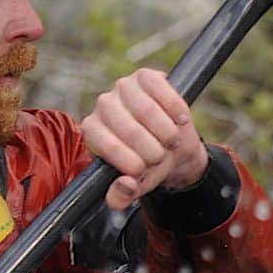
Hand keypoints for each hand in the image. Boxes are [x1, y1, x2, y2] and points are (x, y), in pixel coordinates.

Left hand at [80, 68, 208, 211]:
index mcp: (93, 131)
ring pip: (148, 111)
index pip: (108, 146)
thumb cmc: (148, 164)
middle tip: (160, 157)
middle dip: (153, 151)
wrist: (172, 145)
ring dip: (167, 133)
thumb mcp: (135, 185)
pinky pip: (163, 92)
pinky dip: (176, 111)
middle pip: (130, 130)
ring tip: (170, 142)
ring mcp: (123, 87)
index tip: (144, 171)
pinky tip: (179, 121)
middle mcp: (103, 105)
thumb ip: (122, 195)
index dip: (132, 163)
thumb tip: (124, 187)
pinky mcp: (145, 76)